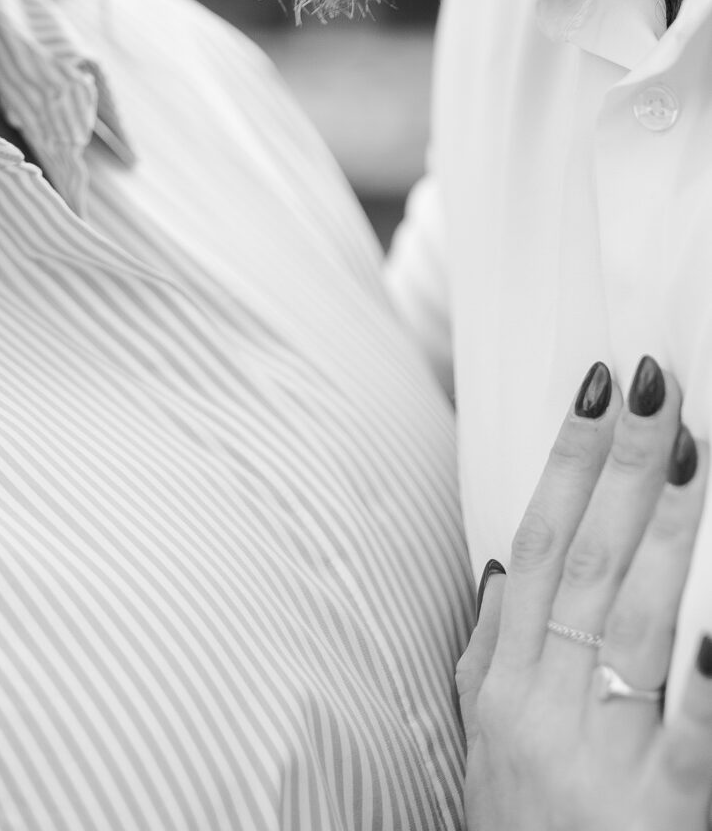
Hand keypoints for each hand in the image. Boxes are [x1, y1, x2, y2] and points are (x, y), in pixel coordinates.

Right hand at [461, 356, 711, 828]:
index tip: (596, 392)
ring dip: (667, 530)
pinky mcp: (659, 814)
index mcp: (505, 687)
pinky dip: (706, 678)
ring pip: (633, 620)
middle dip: (622, 469)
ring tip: (695, 450)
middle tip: (658, 385)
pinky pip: (691, 737)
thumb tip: (501, 567)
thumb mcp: (484, 752)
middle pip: (585, 565)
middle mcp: (544, 710)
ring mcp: (600, 761)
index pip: (536, 546)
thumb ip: (487, 658)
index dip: (566, 466)